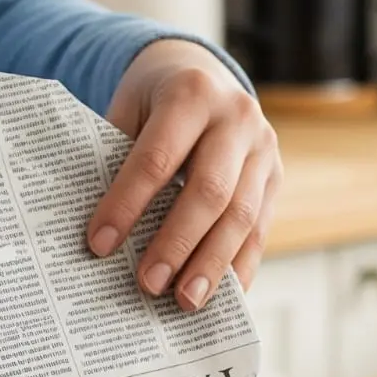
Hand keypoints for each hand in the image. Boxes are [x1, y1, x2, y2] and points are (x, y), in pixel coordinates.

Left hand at [87, 39, 281, 307]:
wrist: (206, 75)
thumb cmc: (155, 102)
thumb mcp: (131, 109)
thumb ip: (120, 158)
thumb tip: (104, 234)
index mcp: (191, 93)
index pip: (157, 158)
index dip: (127, 203)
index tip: (100, 245)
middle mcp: (237, 119)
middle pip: (209, 192)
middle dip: (177, 244)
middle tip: (149, 285)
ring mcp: (264, 150)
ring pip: (242, 218)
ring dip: (212, 266)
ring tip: (185, 302)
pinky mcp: (276, 179)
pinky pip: (261, 232)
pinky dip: (239, 268)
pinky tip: (221, 298)